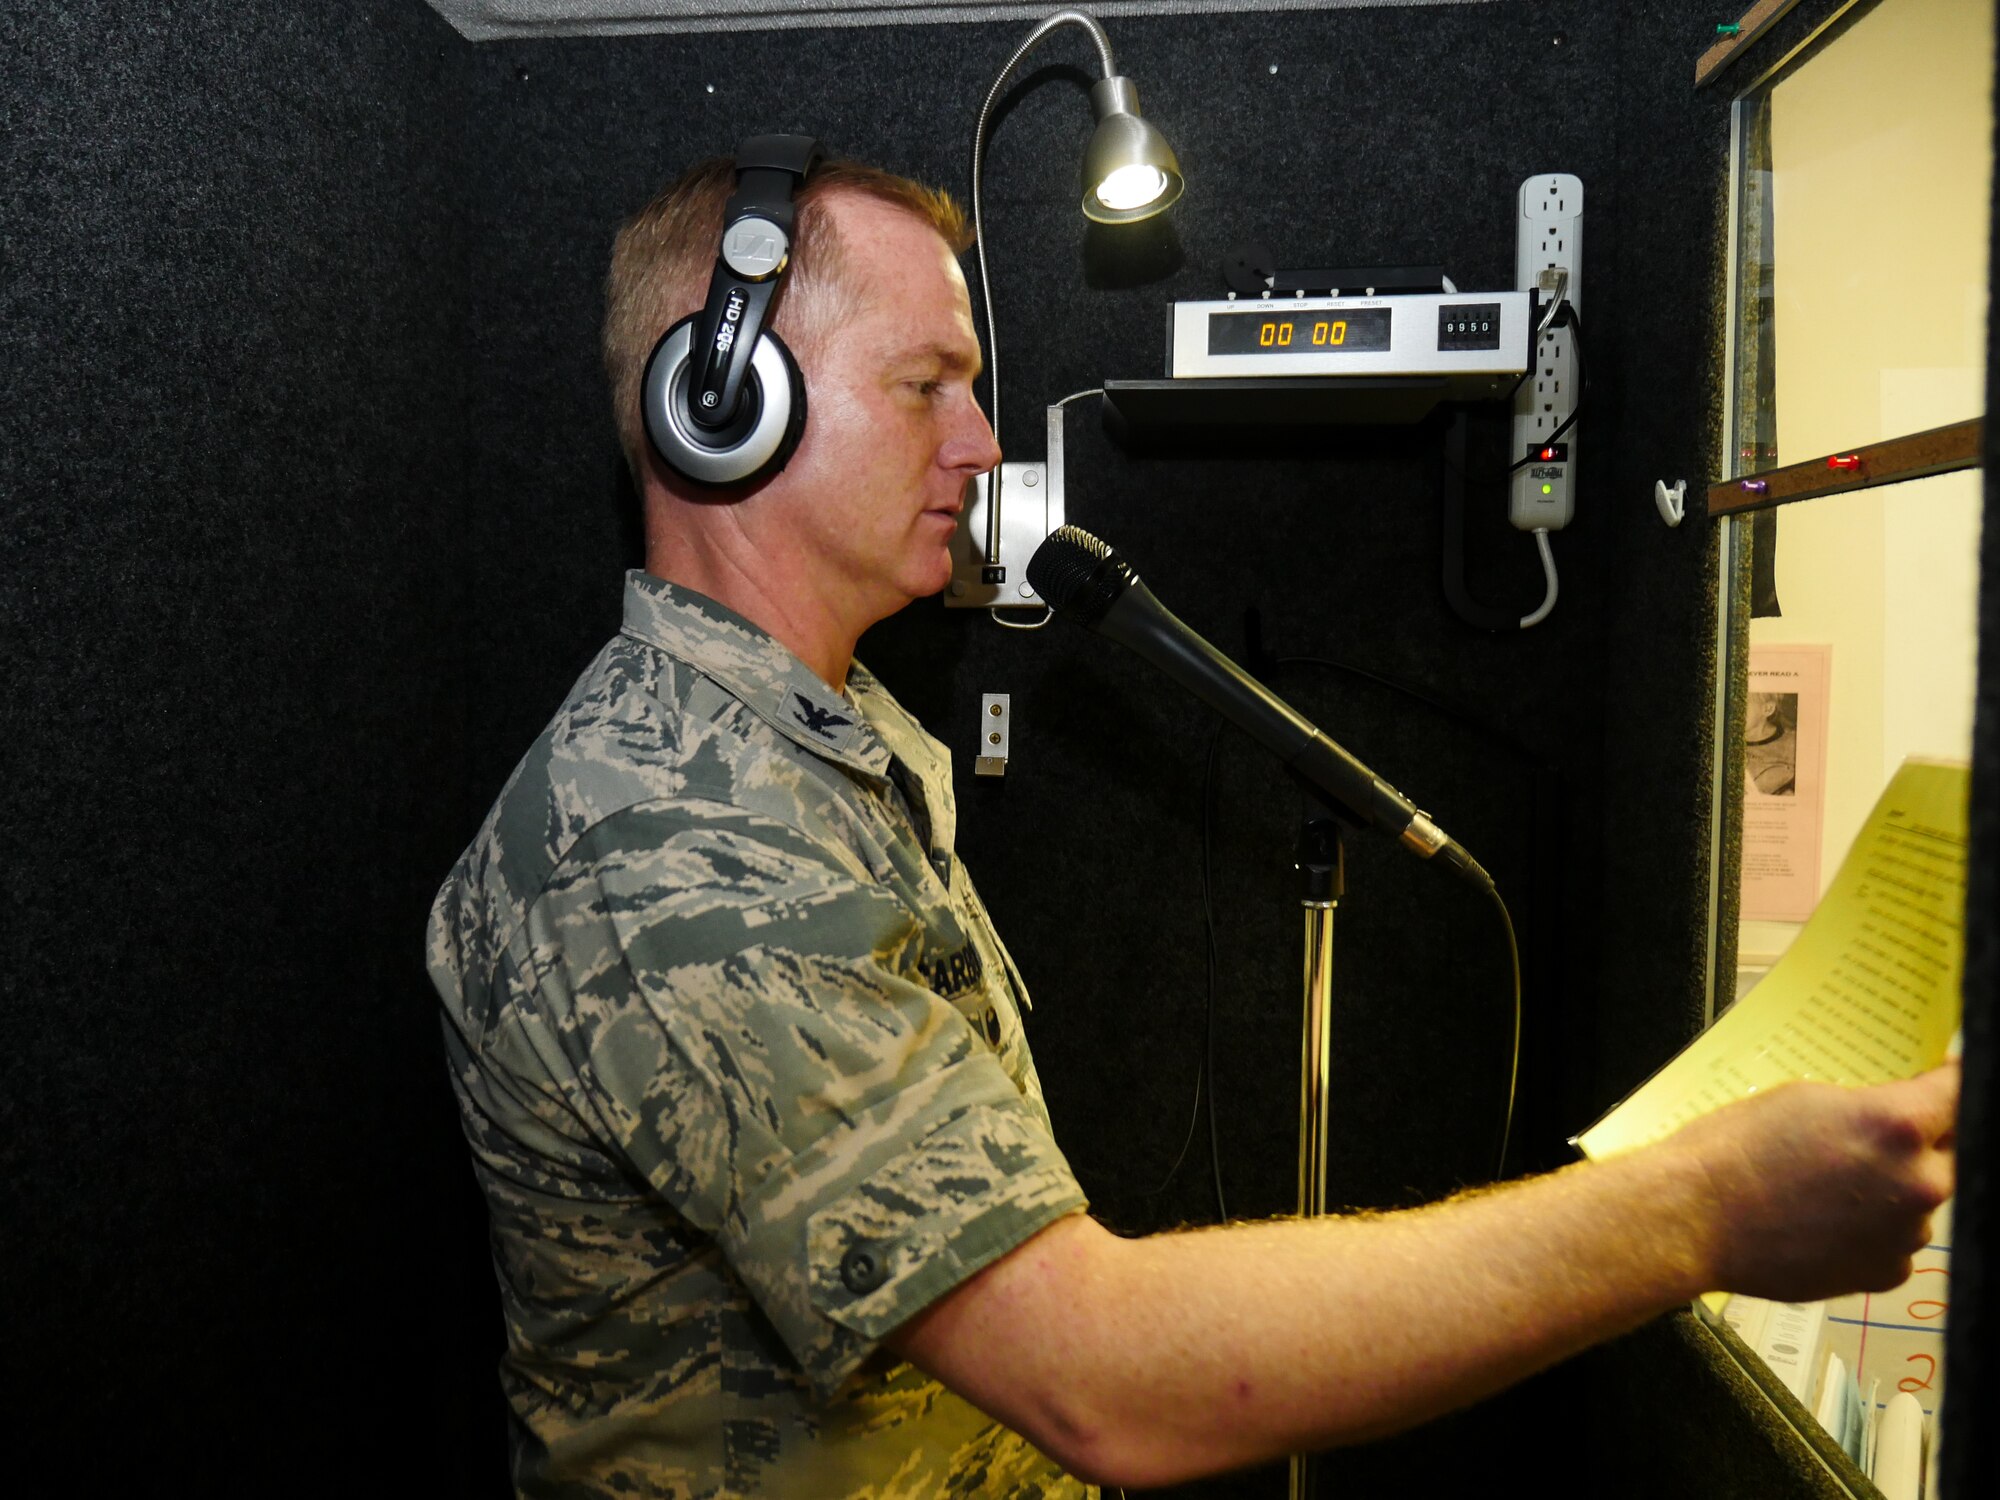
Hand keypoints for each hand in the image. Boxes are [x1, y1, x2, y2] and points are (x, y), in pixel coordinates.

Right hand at [1671, 1063, 1957, 1301]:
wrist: (1693, 1218)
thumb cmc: (1733, 1151)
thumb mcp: (1804, 1099)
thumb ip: (1867, 1107)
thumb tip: (1896, 1119)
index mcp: (1899, 1126)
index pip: (1960, 1093)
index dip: (1951, 1082)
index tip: (1945, 1080)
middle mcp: (1917, 1182)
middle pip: (1950, 1153)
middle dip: (1920, 1142)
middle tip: (1872, 1138)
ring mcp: (1904, 1234)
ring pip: (1918, 1200)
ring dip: (1891, 1189)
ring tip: (1829, 1185)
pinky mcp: (1884, 1273)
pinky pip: (1895, 1241)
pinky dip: (1871, 1230)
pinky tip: (1824, 1218)